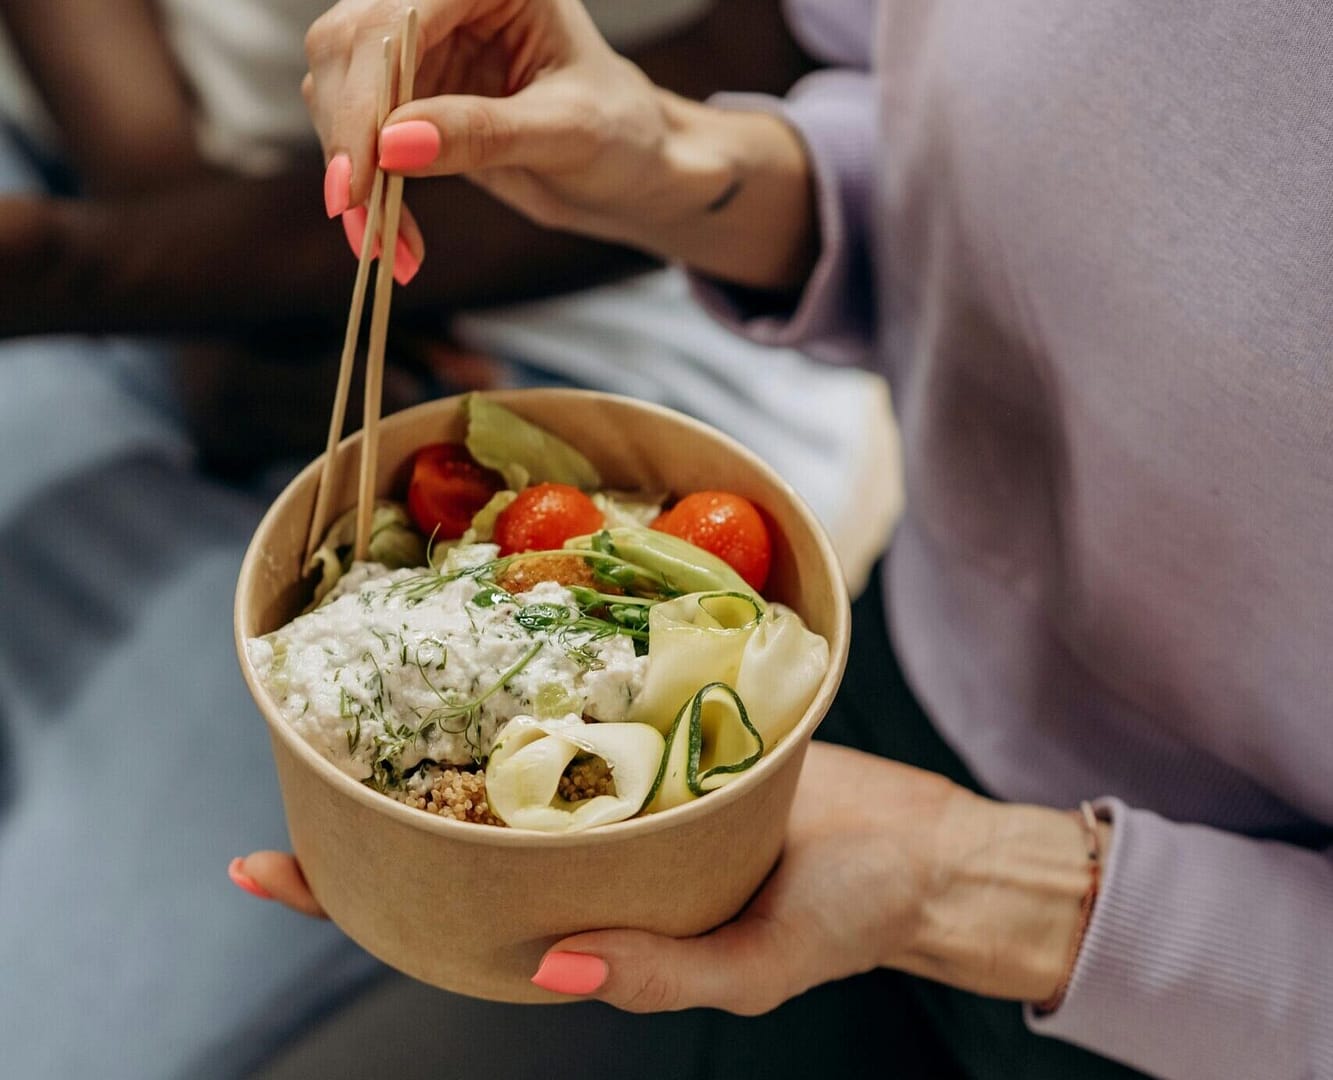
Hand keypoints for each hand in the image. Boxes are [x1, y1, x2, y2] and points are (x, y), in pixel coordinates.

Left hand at [230, 742, 1092, 1011]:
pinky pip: (589, 702)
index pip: (444, 916)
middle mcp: (593, 845)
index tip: (263, 865)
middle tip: (293, 757)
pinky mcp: (667, 722)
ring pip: (516, 756)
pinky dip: (540, 679)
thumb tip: (545, 971)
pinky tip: (500, 644)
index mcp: (594, 916)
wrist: (923, 845)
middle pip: (460, 825)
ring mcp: (625, 780)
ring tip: (370, 692)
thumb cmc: (849, 917)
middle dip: (373, 799)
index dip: (352, 897)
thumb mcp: (755, 965)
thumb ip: (656, 972)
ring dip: (445, 727)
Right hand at [302, 0, 816, 288]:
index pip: (398, 20)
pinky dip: (364, 189)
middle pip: (347, 46)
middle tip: (361, 220)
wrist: (631, 168)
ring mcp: (420, 45)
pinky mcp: (407, 93)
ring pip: (334, 88)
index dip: (365, 97)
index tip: (360, 179)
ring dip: (349, 172)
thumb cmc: (623, 135)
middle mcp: (446, 0)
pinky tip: (392, 237)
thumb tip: (394, 145)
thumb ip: (485, 133)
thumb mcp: (568, 134)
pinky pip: (356, 133)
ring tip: (384, 244)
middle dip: (347, 138)